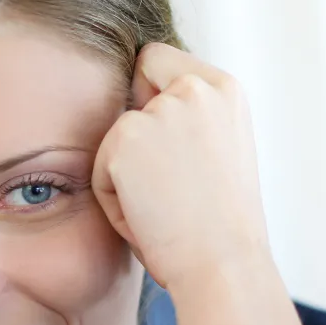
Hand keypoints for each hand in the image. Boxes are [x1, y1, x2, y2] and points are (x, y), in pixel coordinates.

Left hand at [92, 43, 269, 292]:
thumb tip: (140, 109)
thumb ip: (189, 121)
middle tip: (164, 182)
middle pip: (131, 86)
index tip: (163, 141)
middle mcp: (195, 88)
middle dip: (134, 129)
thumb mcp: (221, 151)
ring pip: (115, 136)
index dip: (149, 94)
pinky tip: (147, 218)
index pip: (159, 60)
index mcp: (226, 89)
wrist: (223, 264)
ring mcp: (159, 111)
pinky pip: (99, 168)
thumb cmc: (222, 225)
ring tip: (162, 210)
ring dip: (126, 174)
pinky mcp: (125, 139)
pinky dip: (113, 199)